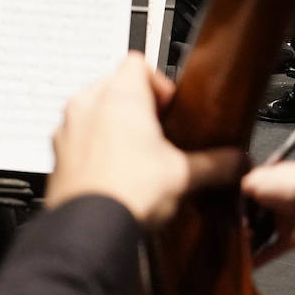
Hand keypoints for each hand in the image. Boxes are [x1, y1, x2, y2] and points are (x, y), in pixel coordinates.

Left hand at [47, 54, 243, 227]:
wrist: (89, 232)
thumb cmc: (129, 192)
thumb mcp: (183, 175)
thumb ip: (216, 164)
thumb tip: (238, 162)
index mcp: (121, 95)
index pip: (138, 63)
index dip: (159, 84)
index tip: (171, 110)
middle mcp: (88, 103)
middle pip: (116, 86)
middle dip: (137, 107)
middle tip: (158, 136)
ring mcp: (67, 128)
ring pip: (93, 112)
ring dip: (113, 126)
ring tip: (136, 158)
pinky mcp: (56, 154)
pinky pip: (78, 138)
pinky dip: (94, 148)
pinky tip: (113, 176)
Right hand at [241, 162, 294, 263]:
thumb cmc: (289, 186)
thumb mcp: (256, 180)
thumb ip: (243, 187)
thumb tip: (234, 195)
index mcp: (273, 183)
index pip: (252, 193)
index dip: (240, 203)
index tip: (229, 211)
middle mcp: (280, 202)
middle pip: (256, 216)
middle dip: (243, 224)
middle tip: (232, 230)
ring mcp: (286, 221)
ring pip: (263, 234)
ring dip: (250, 242)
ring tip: (236, 246)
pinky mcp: (291, 239)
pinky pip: (273, 250)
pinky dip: (262, 258)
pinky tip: (249, 264)